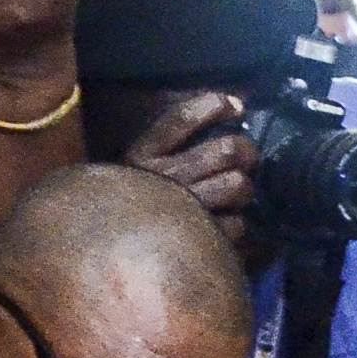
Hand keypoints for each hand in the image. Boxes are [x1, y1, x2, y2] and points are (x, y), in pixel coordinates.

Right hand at [118, 89, 256, 225]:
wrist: (111, 251)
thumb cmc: (134, 201)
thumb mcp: (139, 163)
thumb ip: (173, 138)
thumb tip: (230, 106)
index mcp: (143, 154)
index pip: (181, 118)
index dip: (215, 106)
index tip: (237, 107)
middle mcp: (163, 177)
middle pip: (227, 151)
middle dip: (245, 153)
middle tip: (245, 159)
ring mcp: (181, 208)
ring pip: (238, 184)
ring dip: (243, 188)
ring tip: (234, 194)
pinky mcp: (197, 238)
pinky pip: (237, 223)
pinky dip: (235, 224)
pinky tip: (222, 224)